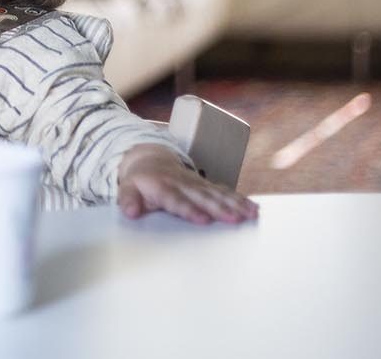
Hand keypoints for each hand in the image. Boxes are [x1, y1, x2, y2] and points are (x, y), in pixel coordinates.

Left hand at [116, 143, 259, 224]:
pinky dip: (240, 200)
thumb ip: (127, 200)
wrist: (151, 159)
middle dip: (220, 208)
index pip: (178, 200)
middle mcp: (183, 184)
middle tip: (235, 220)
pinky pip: (225, 192)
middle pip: (203, 197)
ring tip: (250, 215)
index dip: (190, 210)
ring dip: (235, 204)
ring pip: (218, 194)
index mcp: (163, 187)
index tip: (203, 219)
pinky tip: (253, 209)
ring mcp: (197, 184)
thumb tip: (130, 211)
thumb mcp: (127, 188)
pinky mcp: (207, 185)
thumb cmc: (140, 181)